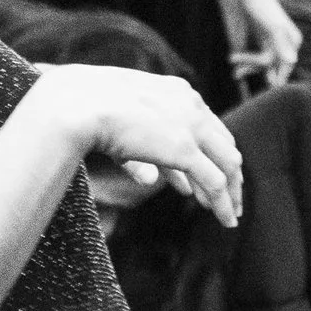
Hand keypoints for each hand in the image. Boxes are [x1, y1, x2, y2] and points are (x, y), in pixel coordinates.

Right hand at [33, 64, 244, 229]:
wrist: (78, 102)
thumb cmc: (86, 108)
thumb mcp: (119, 124)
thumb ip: (139, 152)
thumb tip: (150, 180)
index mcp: (175, 91)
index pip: (208, 124)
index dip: (213, 150)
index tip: (212, 172)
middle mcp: (190, 105)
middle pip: (224, 143)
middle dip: (230, 172)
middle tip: (232, 196)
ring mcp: (190, 126)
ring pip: (227, 164)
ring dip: (231, 191)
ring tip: (231, 212)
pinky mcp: (184, 149)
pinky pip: (215, 182)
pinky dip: (223, 203)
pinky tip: (224, 220)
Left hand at [234, 0, 301, 85]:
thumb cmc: (262, 8)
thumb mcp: (272, 27)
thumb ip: (282, 44)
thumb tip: (292, 61)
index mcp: (293, 41)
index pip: (286, 65)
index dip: (276, 76)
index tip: (266, 85)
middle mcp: (287, 44)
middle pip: (273, 65)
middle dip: (255, 70)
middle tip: (236, 75)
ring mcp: (275, 43)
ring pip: (264, 63)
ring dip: (249, 67)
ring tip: (233, 72)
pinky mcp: (264, 41)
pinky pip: (258, 57)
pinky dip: (247, 60)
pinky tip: (234, 60)